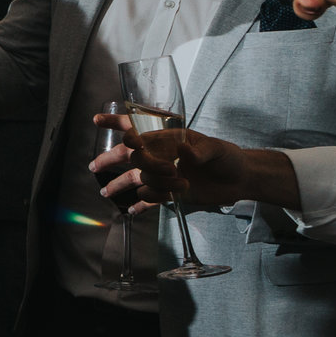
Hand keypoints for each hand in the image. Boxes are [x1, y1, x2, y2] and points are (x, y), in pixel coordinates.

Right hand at [90, 121, 260, 214]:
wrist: (240, 180)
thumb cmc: (228, 158)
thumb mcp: (217, 149)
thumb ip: (200, 150)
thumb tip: (185, 151)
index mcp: (169, 139)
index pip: (139, 127)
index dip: (120, 126)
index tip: (107, 128)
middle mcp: (161, 155)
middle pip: (129, 155)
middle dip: (112, 160)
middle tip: (95, 167)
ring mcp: (164, 175)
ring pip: (136, 178)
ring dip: (124, 186)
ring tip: (105, 193)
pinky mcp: (170, 192)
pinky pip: (151, 198)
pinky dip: (142, 205)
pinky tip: (131, 210)